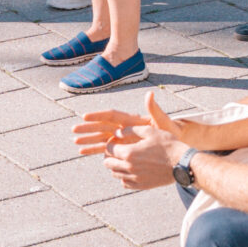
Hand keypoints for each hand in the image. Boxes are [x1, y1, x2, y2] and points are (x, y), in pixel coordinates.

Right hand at [75, 93, 194, 156]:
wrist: (174, 145)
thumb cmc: (170, 131)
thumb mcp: (163, 121)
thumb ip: (154, 110)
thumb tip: (150, 94)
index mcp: (132, 120)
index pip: (112, 115)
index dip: (98, 115)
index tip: (85, 117)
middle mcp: (124, 128)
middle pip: (103, 126)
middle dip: (88, 128)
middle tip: (74, 130)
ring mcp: (122, 138)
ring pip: (102, 138)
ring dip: (89, 139)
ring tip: (75, 141)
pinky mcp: (122, 147)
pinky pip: (106, 148)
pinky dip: (94, 150)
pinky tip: (83, 152)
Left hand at [100, 120, 182, 190]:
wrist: (182, 163)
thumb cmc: (168, 145)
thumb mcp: (150, 131)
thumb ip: (131, 130)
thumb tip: (117, 133)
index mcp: (130, 152)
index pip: (109, 150)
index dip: (110, 144)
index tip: (116, 141)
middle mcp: (129, 167)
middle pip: (108, 163)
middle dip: (110, 156)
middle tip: (118, 150)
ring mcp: (135, 178)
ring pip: (115, 174)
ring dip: (116, 166)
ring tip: (125, 160)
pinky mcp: (141, 185)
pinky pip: (124, 183)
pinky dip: (124, 177)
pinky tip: (131, 170)